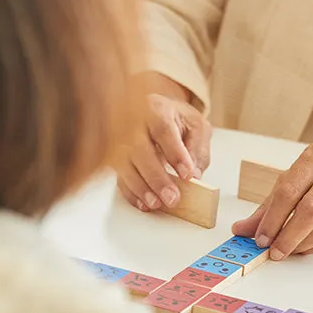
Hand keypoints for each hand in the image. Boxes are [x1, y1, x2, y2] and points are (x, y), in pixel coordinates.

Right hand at [116, 76, 211, 211]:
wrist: (156, 112)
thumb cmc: (176, 119)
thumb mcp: (196, 126)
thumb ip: (198, 149)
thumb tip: (194, 175)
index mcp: (157, 109)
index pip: (164, 130)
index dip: (175, 154)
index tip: (186, 175)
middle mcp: (134, 122)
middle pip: (140, 149)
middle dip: (156, 177)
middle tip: (172, 197)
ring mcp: (119, 139)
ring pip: (124, 164)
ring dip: (141, 188)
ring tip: (156, 203)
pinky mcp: (114, 156)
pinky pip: (118, 176)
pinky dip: (130, 192)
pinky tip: (142, 202)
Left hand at [231, 141, 312, 258]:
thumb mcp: (300, 174)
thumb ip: (271, 203)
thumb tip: (242, 229)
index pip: (289, 189)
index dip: (273, 217)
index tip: (260, 237)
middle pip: (310, 210)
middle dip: (288, 236)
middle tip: (274, 251)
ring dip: (304, 244)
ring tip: (288, 251)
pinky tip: (306, 247)